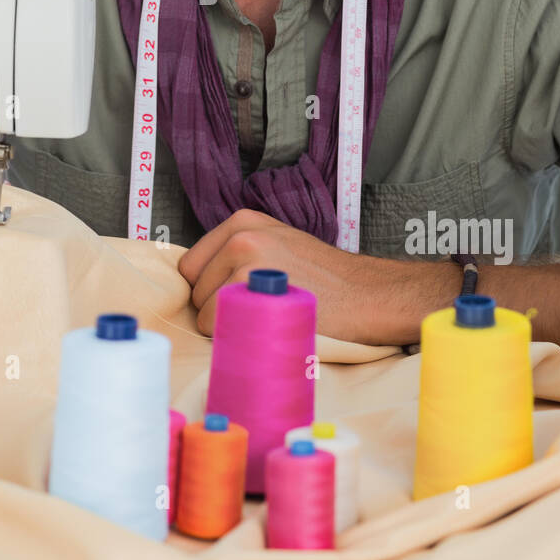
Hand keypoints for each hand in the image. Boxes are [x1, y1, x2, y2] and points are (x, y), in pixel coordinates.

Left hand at [177, 208, 446, 342]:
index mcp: (242, 222)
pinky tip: (266, 331)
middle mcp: (240, 234)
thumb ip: (239, 255)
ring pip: (203, 312)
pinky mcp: (250, 286)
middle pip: (194, 290)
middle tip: (259, 313)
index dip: (208, 291)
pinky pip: (217, 326)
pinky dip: (235, 338)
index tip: (235, 302)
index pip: (191, 266)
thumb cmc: (326, 281)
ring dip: (228, 325)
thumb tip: (199, 285)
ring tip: (266, 320)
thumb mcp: (280, 247)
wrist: (368, 295)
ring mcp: (244, 259)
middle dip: (216, 309)